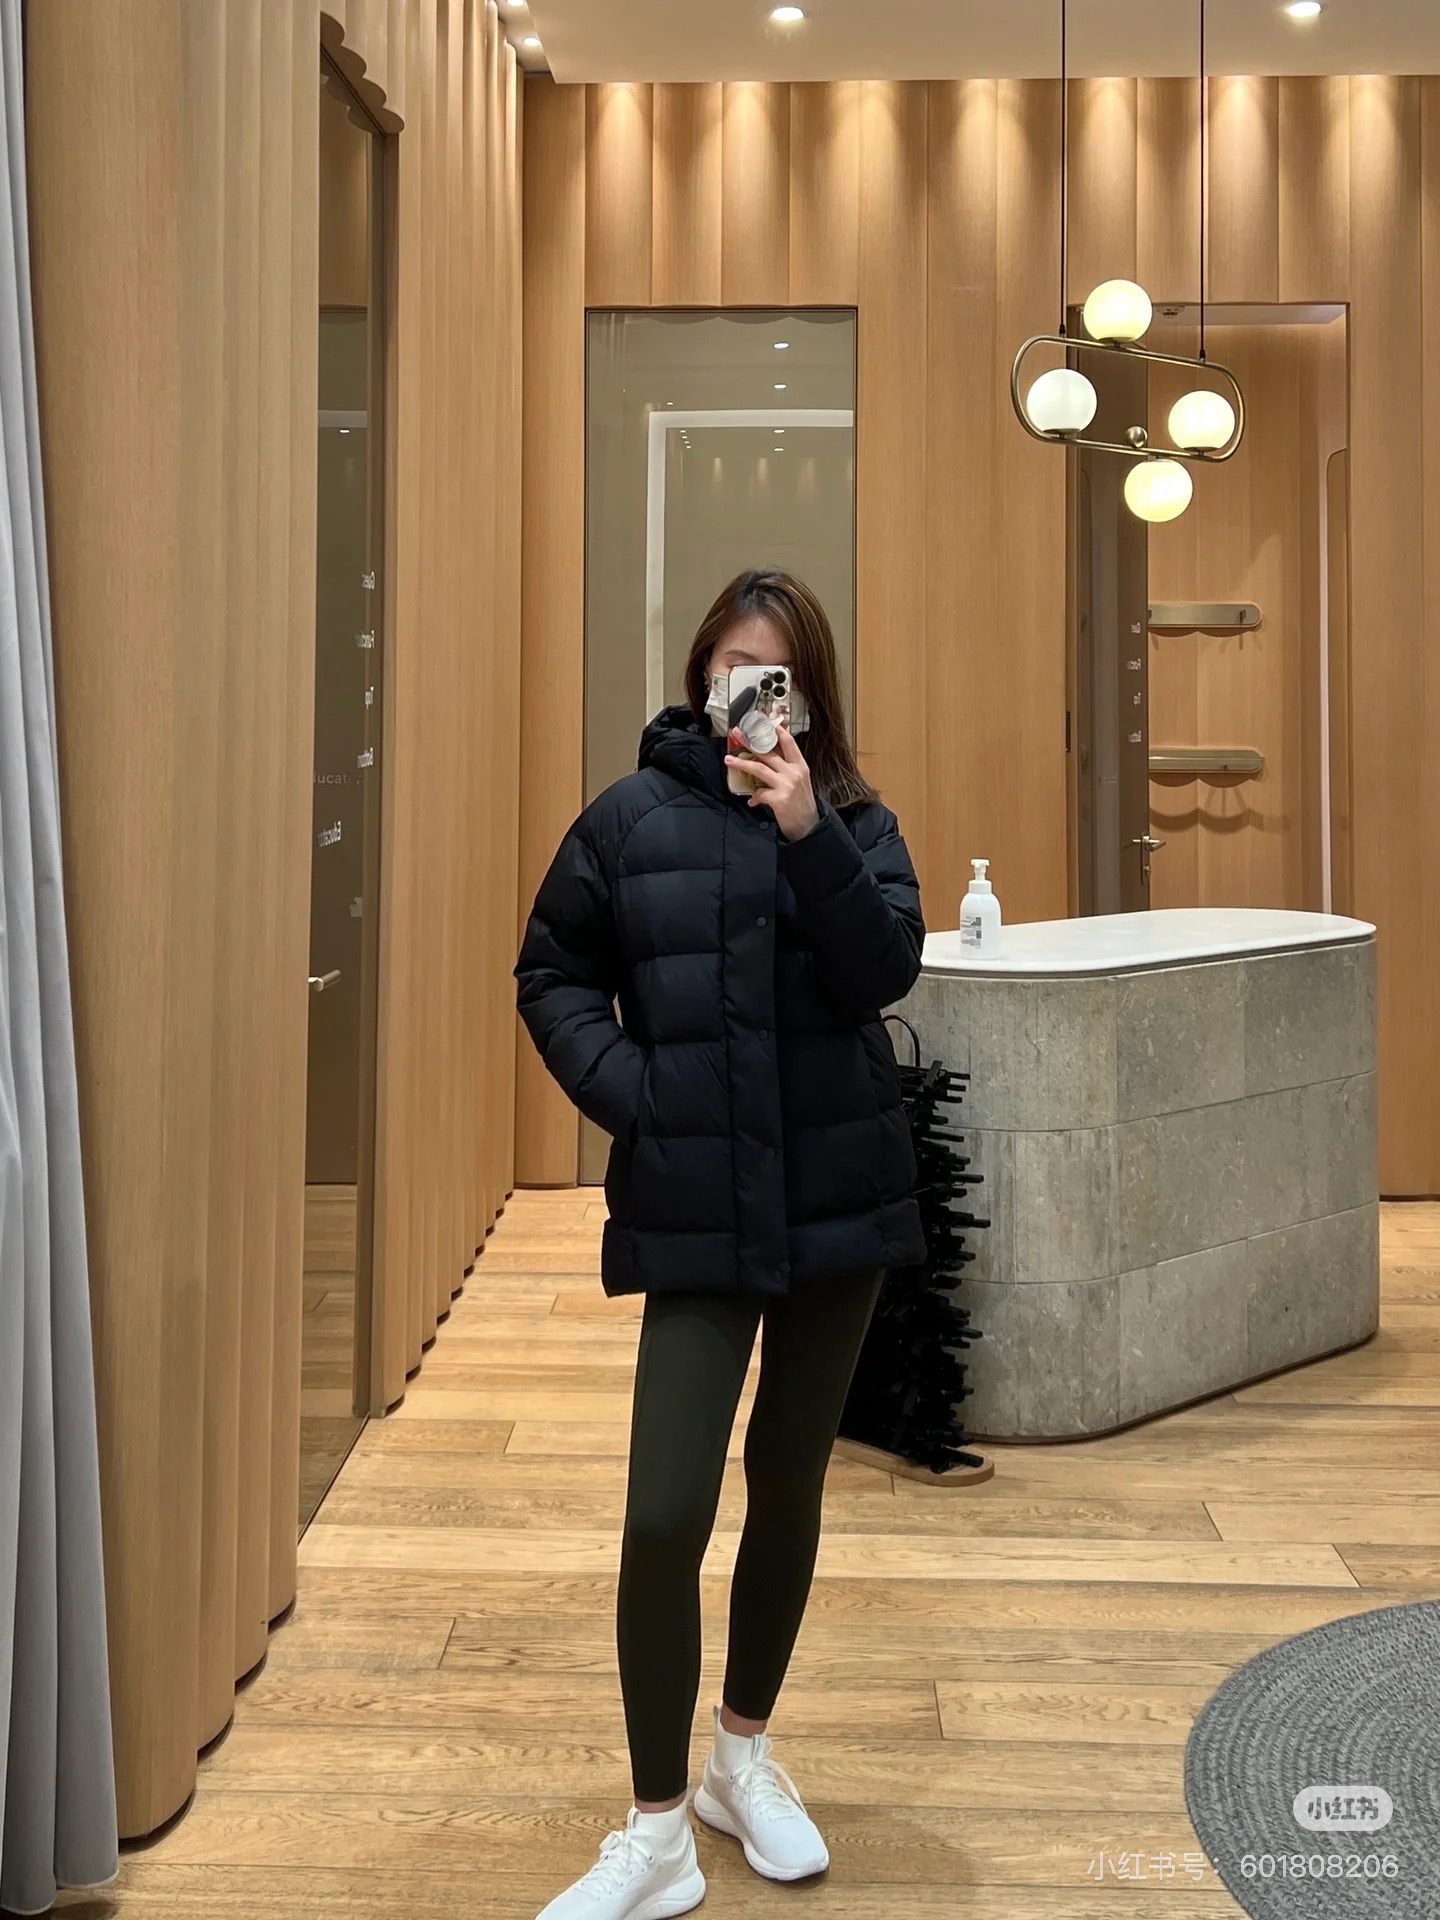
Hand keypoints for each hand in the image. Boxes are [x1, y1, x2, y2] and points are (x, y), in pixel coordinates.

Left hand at [724, 723, 819, 840]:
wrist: (809, 826)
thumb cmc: (801, 804)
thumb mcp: (799, 782)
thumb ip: (786, 770)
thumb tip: (765, 761)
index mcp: (800, 766)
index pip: (788, 742)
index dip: (776, 730)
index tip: (763, 721)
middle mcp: (794, 772)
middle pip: (768, 752)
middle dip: (750, 741)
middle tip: (737, 733)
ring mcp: (786, 785)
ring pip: (759, 768)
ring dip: (742, 764)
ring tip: (729, 760)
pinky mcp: (779, 799)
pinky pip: (759, 793)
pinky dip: (753, 797)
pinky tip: (752, 801)